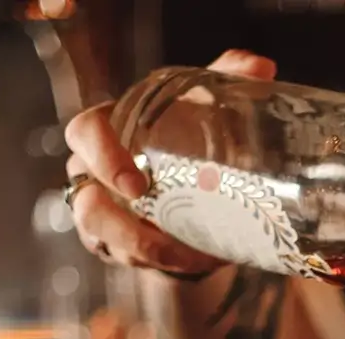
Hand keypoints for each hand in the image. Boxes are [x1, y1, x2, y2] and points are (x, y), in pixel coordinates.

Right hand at [62, 50, 277, 279]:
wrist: (188, 179)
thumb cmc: (184, 132)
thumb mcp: (202, 104)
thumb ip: (227, 79)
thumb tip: (260, 68)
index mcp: (109, 130)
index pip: (84, 135)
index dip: (101, 158)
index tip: (137, 185)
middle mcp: (95, 174)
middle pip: (85, 202)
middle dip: (119, 226)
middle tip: (161, 239)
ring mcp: (103, 214)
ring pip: (104, 240)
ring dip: (148, 254)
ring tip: (192, 257)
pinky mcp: (119, 246)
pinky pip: (129, 261)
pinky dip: (166, 265)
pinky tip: (200, 262)